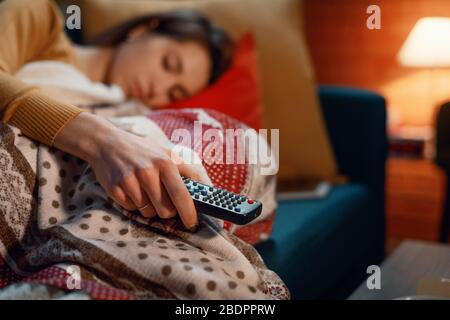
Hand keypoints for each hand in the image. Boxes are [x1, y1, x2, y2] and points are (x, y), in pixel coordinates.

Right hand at [54, 112, 201, 229]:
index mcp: (165, 163)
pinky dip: (134, 204)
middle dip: (168, 212)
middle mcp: (148, 171)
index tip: (193, 223)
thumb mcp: (167, 154)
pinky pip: (132, 209)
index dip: (189, 213)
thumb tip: (206, 191)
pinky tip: (131, 189)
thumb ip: (187, 171)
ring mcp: (130, 180)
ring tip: (145, 190)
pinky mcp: (115, 189)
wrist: (106, 142)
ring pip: (148, 213)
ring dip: (150, 208)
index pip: (182, 195)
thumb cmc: (143, 151)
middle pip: (166, 210)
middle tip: (165, 203)